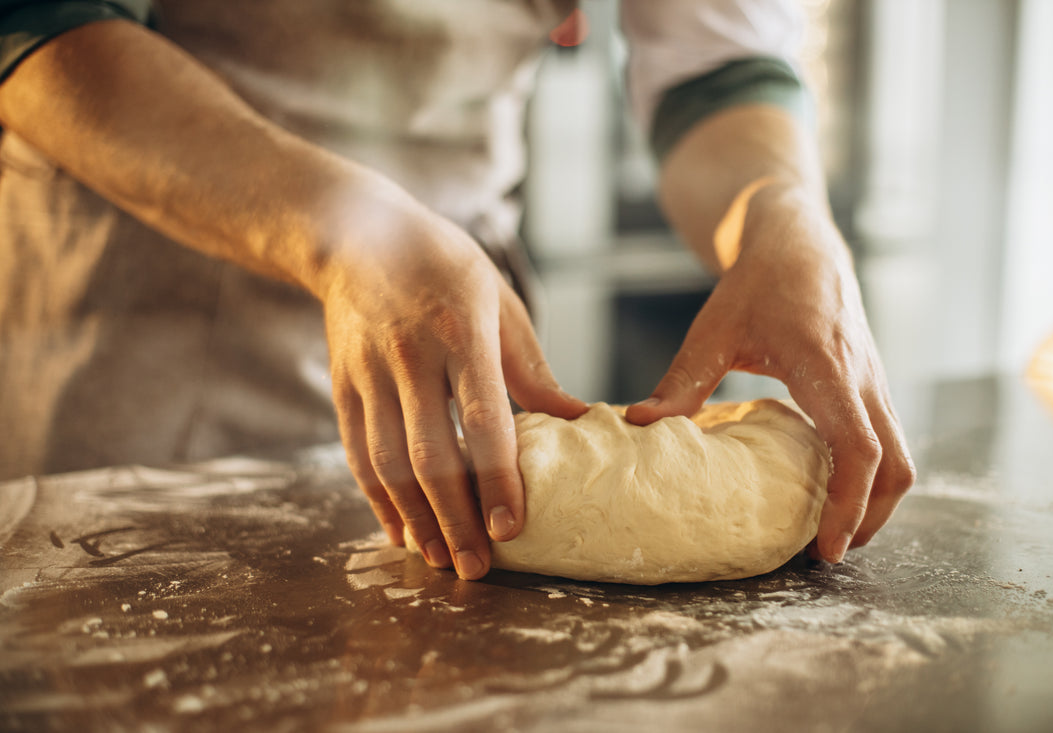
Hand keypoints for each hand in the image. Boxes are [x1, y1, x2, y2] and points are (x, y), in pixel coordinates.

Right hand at [321, 199, 585, 578]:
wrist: (357, 235)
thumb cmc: (445, 266)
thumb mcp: (498, 300)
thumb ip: (531, 367)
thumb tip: (577, 421)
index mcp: (461, 331)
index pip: (481, 417)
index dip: (496, 477)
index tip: (512, 526)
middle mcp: (410, 356)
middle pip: (430, 454)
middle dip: (455, 518)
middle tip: (477, 568)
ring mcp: (368, 372)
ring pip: (387, 462)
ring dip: (415, 519)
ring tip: (441, 560)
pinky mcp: (342, 385)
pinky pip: (357, 452)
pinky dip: (377, 499)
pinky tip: (399, 530)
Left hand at [625, 191, 914, 562]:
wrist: (798, 241)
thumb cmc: (756, 283)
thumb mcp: (712, 331)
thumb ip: (681, 381)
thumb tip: (637, 423)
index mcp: (826, 366)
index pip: (858, 449)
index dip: (849, 505)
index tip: (827, 548)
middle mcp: (863, 377)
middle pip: (896, 466)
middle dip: (871, 519)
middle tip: (827, 554)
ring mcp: (876, 380)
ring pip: (900, 455)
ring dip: (876, 500)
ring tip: (832, 531)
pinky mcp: (872, 382)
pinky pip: (887, 438)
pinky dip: (871, 474)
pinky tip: (833, 488)